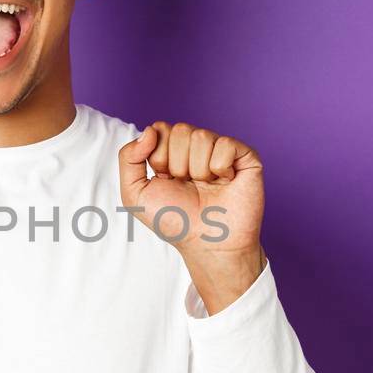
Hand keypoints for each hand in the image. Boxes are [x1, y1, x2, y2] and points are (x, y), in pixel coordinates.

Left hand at [118, 121, 266, 312]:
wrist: (206, 243)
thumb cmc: (174, 221)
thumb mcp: (135, 194)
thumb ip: (128, 158)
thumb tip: (149, 130)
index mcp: (172, 151)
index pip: (160, 129)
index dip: (159, 157)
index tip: (166, 180)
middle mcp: (197, 147)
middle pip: (180, 130)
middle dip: (177, 164)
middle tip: (188, 185)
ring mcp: (221, 150)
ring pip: (201, 136)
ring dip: (197, 169)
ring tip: (205, 186)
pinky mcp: (245, 156)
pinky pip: (225, 144)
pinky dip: (219, 168)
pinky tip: (224, 182)